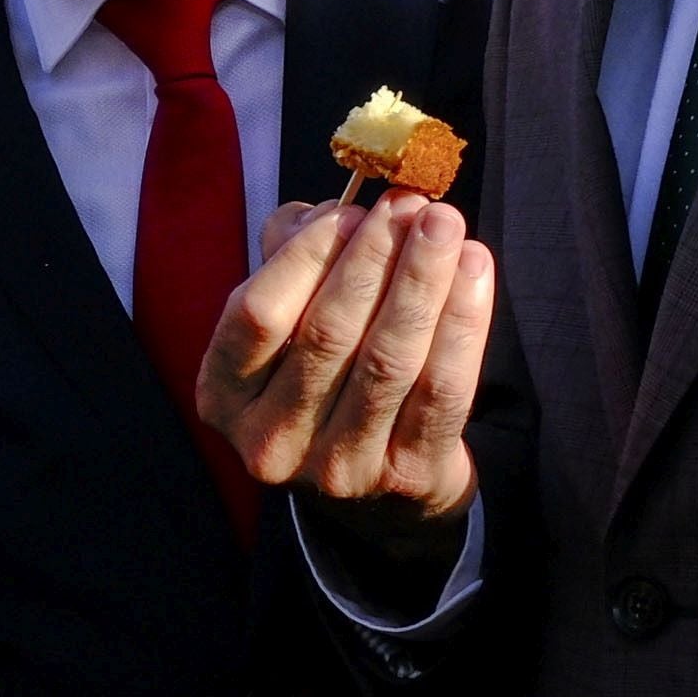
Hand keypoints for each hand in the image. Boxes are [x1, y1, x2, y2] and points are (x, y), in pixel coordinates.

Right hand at [197, 191, 488, 546]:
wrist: (372, 491)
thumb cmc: (321, 378)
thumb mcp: (285, 326)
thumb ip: (290, 261)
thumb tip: (331, 212)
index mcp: (224, 396)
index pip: (258, 315)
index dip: (306, 257)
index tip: (351, 211)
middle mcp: (270, 440)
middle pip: (328, 333)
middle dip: (375, 258)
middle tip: (411, 205)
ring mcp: (337, 469)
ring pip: (388, 359)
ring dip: (422, 280)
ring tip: (445, 225)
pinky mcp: (405, 477)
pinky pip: (442, 390)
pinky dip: (463, 322)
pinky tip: (473, 270)